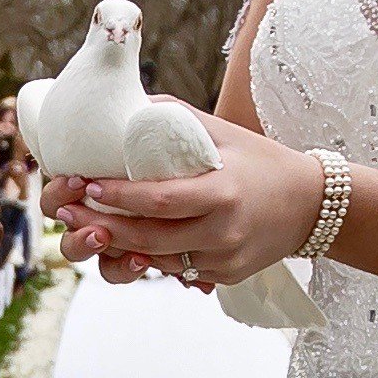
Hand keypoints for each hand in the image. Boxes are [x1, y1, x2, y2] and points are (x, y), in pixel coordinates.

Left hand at [41, 101, 324, 286]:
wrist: (311, 204)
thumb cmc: (259, 159)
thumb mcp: (222, 131)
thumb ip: (173, 118)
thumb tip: (125, 101)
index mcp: (223, 193)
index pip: (160, 201)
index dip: (120, 198)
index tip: (87, 185)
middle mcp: (223, 232)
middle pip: (149, 240)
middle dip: (101, 227)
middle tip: (67, 212)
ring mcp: (225, 260)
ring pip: (157, 261)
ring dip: (116, 248)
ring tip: (83, 228)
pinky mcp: (226, 276)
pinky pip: (178, 271)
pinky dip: (149, 258)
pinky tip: (121, 245)